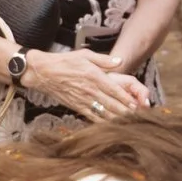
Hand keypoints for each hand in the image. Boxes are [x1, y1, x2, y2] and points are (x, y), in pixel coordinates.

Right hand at [22, 48, 149, 118]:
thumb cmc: (65, 61)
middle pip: (112, 104)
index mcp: (94, 76)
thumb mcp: (85, 55)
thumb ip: (104, 60)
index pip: (115, 90)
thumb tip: (120, 61)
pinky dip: (103, 122)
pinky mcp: (77, 107)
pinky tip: (111, 126)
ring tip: (129, 124)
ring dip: (117, 119)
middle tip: (138, 118)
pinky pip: (92, 117)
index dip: (127, 99)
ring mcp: (83, 100)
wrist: (43, 73)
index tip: (137, 105)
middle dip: (126, 112)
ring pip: (104, 113)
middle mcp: (90, 90)